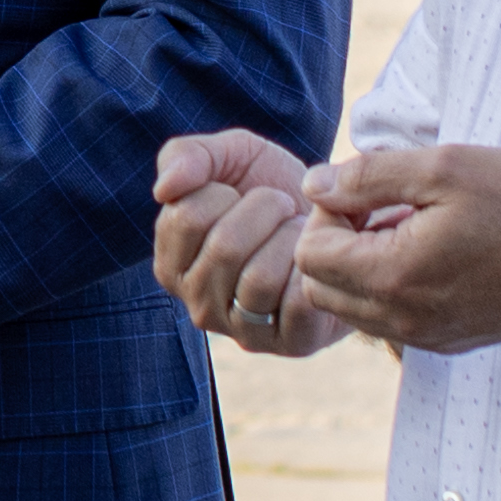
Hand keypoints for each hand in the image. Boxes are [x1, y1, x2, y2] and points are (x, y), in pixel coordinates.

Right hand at [154, 128, 353, 355]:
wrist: (336, 217)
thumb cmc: (274, 188)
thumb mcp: (229, 157)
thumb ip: (187, 156)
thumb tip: (164, 189)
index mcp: (171, 264)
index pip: (187, 218)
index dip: (226, 192)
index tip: (244, 195)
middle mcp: (198, 305)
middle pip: (225, 248)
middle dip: (265, 210)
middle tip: (282, 207)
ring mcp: (243, 331)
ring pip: (259, 279)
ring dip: (290, 239)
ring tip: (298, 232)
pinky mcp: (291, 343)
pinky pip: (298, 304)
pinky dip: (313, 269)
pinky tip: (313, 261)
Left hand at [290, 143, 500, 356]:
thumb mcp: (443, 167)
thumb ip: (368, 176)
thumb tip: (313, 185)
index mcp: (396, 276)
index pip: (310, 255)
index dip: (328, 212)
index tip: (370, 189)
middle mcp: (403, 320)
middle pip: (320, 288)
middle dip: (335, 242)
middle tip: (380, 206)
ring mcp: (425, 337)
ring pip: (350, 308)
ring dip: (360, 265)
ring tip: (407, 226)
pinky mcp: (445, 342)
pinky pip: (387, 321)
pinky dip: (388, 287)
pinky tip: (429, 252)